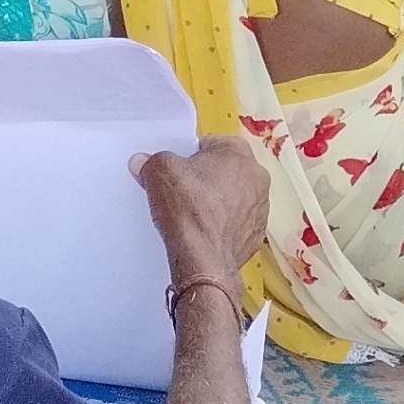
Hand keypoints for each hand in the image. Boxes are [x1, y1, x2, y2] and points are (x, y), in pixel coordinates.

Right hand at [134, 135, 268, 287]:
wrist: (203, 260)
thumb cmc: (188, 210)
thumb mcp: (159, 171)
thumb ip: (151, 160)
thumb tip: (143, 162)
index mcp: (239, 153)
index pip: (211, 143)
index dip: (189, 154)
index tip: (176, 168)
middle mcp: (257, 178)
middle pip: (224, 170)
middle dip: (205, 178)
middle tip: (182, 189)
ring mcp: (260, 208)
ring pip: (233, 197)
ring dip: (216, 201)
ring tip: (192, 213)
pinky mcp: (256, 235)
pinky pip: (237, 222)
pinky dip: (223, 225)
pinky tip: (204, 231)